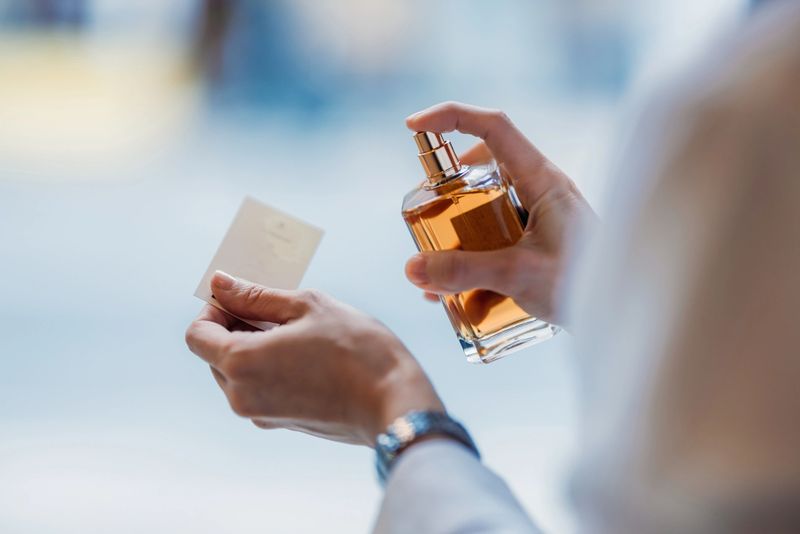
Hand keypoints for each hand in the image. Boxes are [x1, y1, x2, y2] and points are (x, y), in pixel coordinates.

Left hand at [185, 271, 443, 445]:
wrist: (394, 402)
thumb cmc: (356, 348)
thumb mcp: (307, 306)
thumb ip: (256, 296)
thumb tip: (220, 283)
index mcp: (240, 363)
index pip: (198, 334)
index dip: (215, 309)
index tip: (246, 297)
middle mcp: (241, 396)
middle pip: (214, 355)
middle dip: (235, 327)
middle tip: (277, 309)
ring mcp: (261, 415)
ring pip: (237, 373)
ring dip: (254, 347)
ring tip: (296, 331)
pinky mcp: (282, 424)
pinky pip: (259, 389)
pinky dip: (269, 368)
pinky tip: (305, 353)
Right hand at [404, 102, 596, 322]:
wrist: (625, 313)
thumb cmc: (586, 285)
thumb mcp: (520, 275)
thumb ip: (465, 271)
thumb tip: (412, 268)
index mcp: (542, 179)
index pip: (494, 127)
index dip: (451, 117)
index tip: (414, 126)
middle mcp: (538, 190)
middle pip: (480, 169)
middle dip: (445, 192)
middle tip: (426, 218)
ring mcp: (537, 217)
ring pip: (482, 208)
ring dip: (454, 233)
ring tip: (437, 270)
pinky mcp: (535, 243)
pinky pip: (493, 239)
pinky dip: (470, 259)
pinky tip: (453, 295)